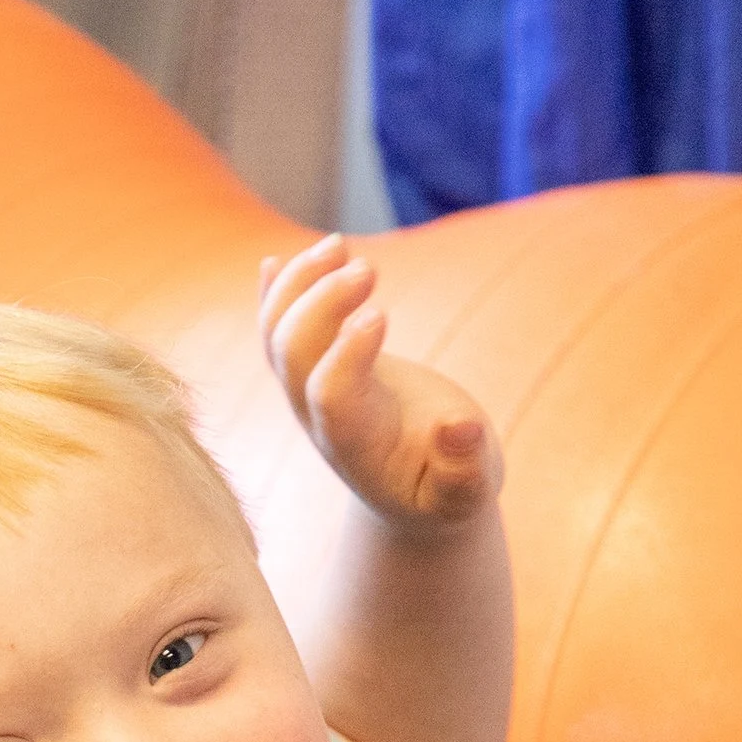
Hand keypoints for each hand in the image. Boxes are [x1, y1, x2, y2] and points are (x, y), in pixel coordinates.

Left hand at [260, 236, 502, 532]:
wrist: (416, 497)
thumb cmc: (446, 494)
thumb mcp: (467, 496)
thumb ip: (466, 472)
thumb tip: (462, 430)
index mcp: (357, 444)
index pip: (331, 396)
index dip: (345, 355)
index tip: (379, 313)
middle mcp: (320, 416)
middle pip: (292, 357)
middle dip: (319, 305)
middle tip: (368, 268)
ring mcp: (309, 392)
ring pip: (277, 336)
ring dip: (297, 285)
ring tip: (339, 244)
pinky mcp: (316, 370)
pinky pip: (277, 332)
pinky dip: (274, 295)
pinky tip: (273, 260)